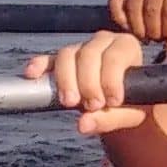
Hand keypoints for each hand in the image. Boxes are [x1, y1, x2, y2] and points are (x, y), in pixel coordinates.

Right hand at [22, 29, 166, 137]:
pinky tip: (32, 74)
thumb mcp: (132, 114)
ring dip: (65, 79)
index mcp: (126, 47)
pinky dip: (39, 65)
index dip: (111, 79)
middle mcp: (103, 41)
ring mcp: (81, 48)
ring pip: (67, 55)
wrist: (121, 103)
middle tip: (92, 105)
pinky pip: (48, 59)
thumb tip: (82, 125)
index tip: (112, 102)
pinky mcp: (62, 60)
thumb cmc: (134, 104)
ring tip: (69, 102)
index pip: (115, 56)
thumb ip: (113, 119)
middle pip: (88, 54)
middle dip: (88, 82)